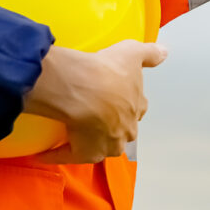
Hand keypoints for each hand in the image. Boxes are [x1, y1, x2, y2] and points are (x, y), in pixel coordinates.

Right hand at [25, 40, 166, 163]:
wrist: (85, 87)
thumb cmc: (108, 71)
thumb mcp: (132, 53)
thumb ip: (150, 53)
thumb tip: (165, 52)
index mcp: (136, 106)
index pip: (137, 107)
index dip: (128, 103)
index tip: (118, 99)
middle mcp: (125, 130)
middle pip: (121, 131)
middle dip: (113, 126)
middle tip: (96, 117)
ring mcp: (106, 144)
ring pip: (99, 146)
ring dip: (89, 142)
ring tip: (75, 134)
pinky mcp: (84, 153)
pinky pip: (67, 156)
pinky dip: (56, 154)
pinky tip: (44, 154)